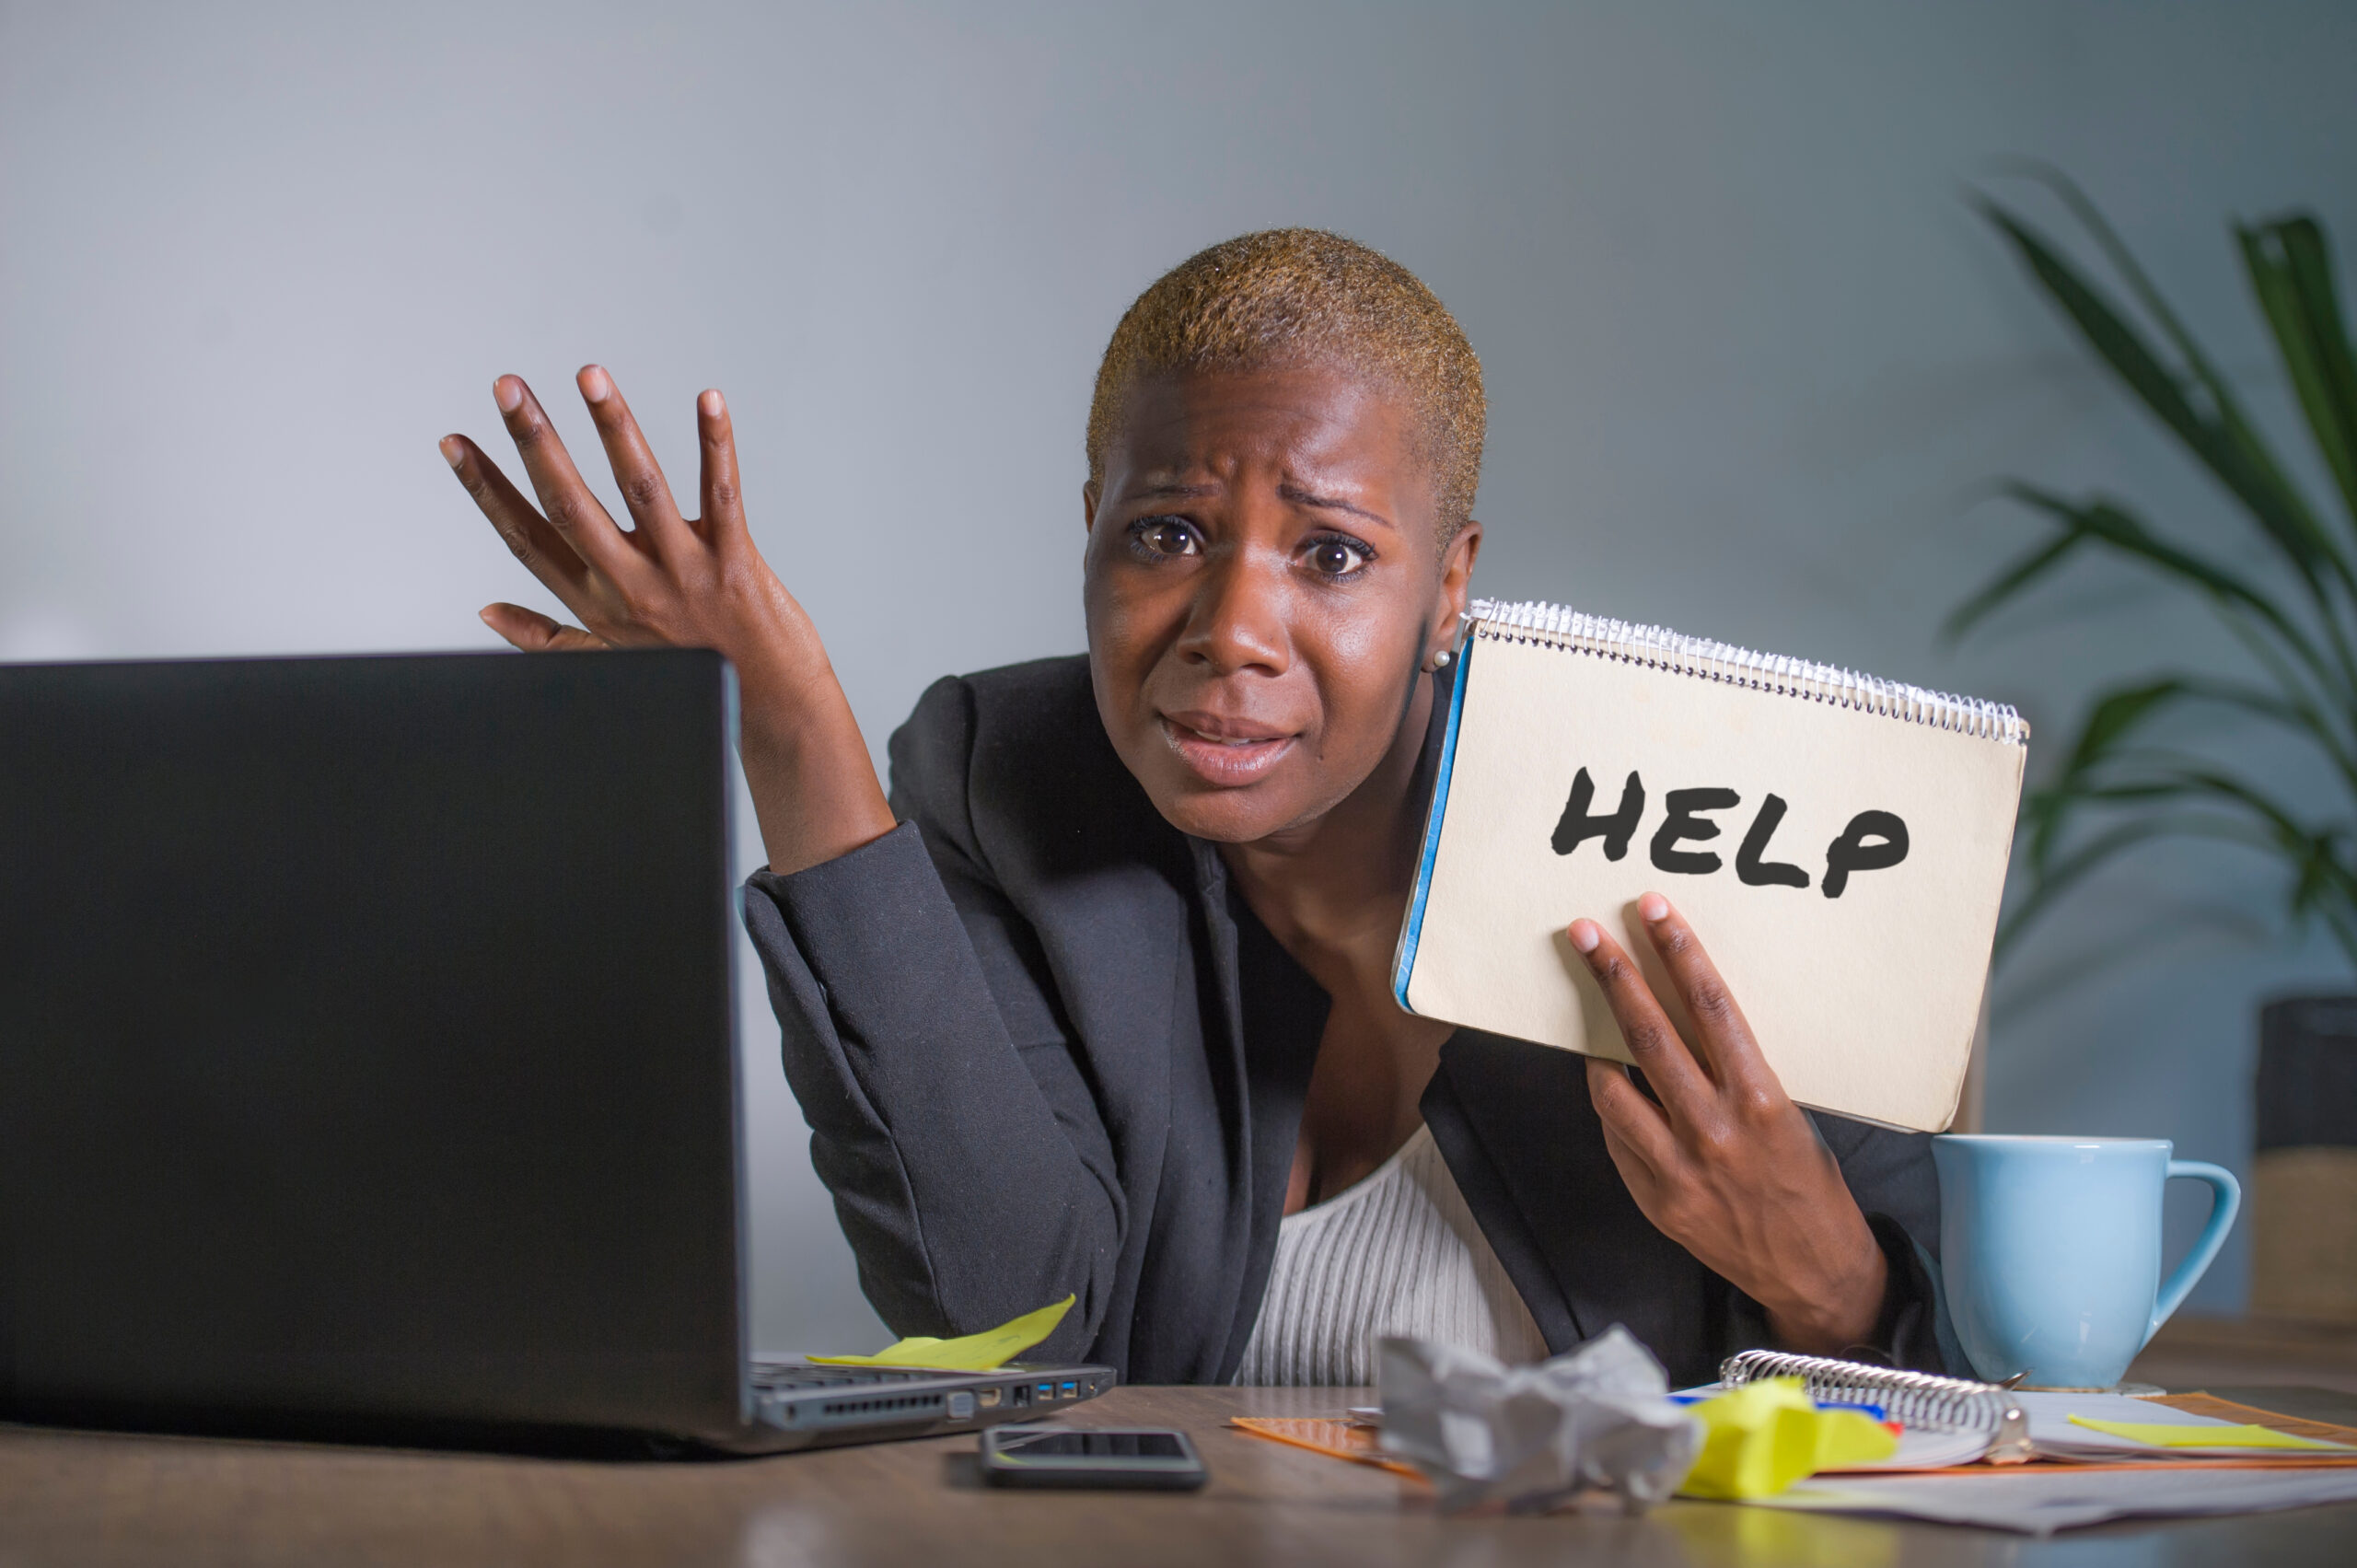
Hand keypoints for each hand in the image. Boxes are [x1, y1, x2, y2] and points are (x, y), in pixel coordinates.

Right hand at [439, 367, 894, 873]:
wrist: (772, 711)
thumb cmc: (693, 673)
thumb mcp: (609, 662)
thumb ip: (545, 637)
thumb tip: (486, 612)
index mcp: (595, 604)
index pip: (526, 537)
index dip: (486, 490)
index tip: (453, 441)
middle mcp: (631, 587)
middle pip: (570, 504)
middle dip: (536, 442)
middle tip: (507, 387)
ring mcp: (684, 574)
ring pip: (641, 490)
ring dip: (613, 428)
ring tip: (590, 375)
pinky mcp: (736, 565)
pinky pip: (722, 495)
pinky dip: (716, 446)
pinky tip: (709, 399)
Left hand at [1568, 894, 1887, 1354]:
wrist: (1815, 1275)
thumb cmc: (1811, 1188)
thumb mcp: (1792, 1117)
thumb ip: (1738, 1074)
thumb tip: (1687, 1020)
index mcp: (1761, 1102)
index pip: (1712, 1009)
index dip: (1679, 954)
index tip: (1654, 912)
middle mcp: (1714, 1132)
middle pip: (1649, 1037)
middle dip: (1614, 977)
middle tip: (1585, 935)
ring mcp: (1678, 1169)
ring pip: (1612, 1088)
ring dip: (1594, 1042)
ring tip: (1584, 1008)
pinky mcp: (1655, 1199)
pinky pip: (1617, 1135)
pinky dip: (1611, 1102)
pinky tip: (1610, 1081)